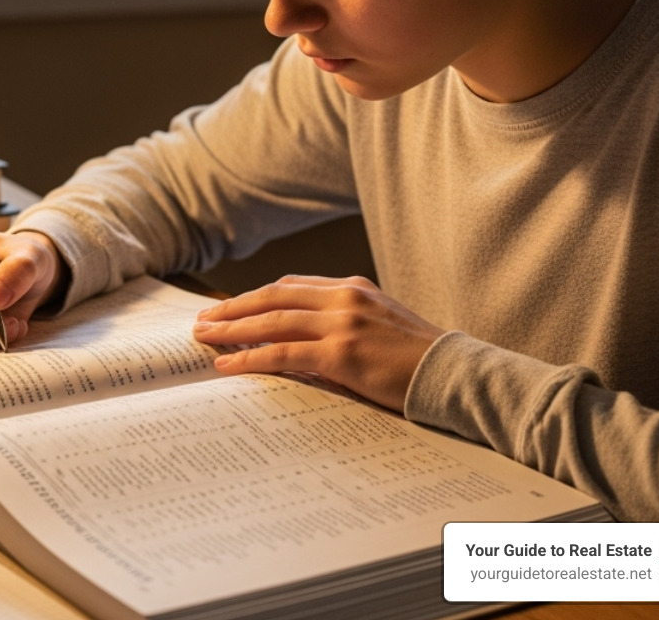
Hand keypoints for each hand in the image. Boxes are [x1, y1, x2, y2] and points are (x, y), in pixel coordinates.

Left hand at [191, 274, 443, 410]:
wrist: (455, 375)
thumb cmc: (419, 359)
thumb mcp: (381, 324)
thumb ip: (344, 322)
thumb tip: (300, 339)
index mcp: (352, 287)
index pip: (291, 285)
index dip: (256, 296)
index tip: (230, 307)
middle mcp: (344, 298)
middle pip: (273, 296)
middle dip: (233, 308)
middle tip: (203, 319)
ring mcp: (342, 324)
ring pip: (271, 321)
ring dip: (231, 328)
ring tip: (203, 336)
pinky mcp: (341, 354)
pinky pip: (282, 353)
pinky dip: (250, 358)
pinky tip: (228, 364)